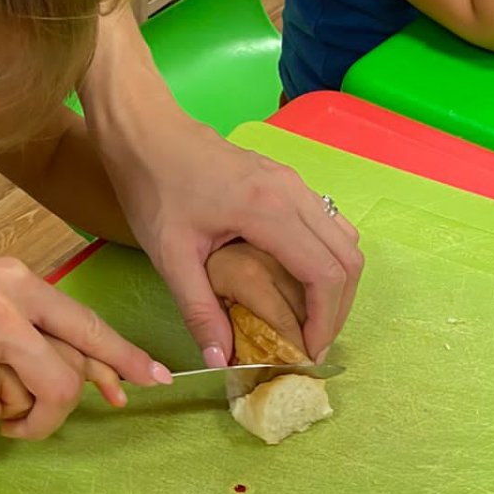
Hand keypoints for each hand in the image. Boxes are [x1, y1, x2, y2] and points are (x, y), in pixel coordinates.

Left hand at [102, 110, 360, 364]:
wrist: (146, 133)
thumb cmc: (153, 188)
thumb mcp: (169, 257)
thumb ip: (199, 311)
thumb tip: (220, 360)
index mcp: (268, 211)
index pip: (325, 274)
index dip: (325, 321)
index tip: (308, 353)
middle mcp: (293, 193)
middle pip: (348, 259)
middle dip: (338, 308)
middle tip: (313, 343)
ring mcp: (294, 183)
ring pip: (345, 239)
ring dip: (337, 284)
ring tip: (310, 319)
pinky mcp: (287, 181)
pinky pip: (328, 224)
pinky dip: (328, 259)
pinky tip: (300, 283)